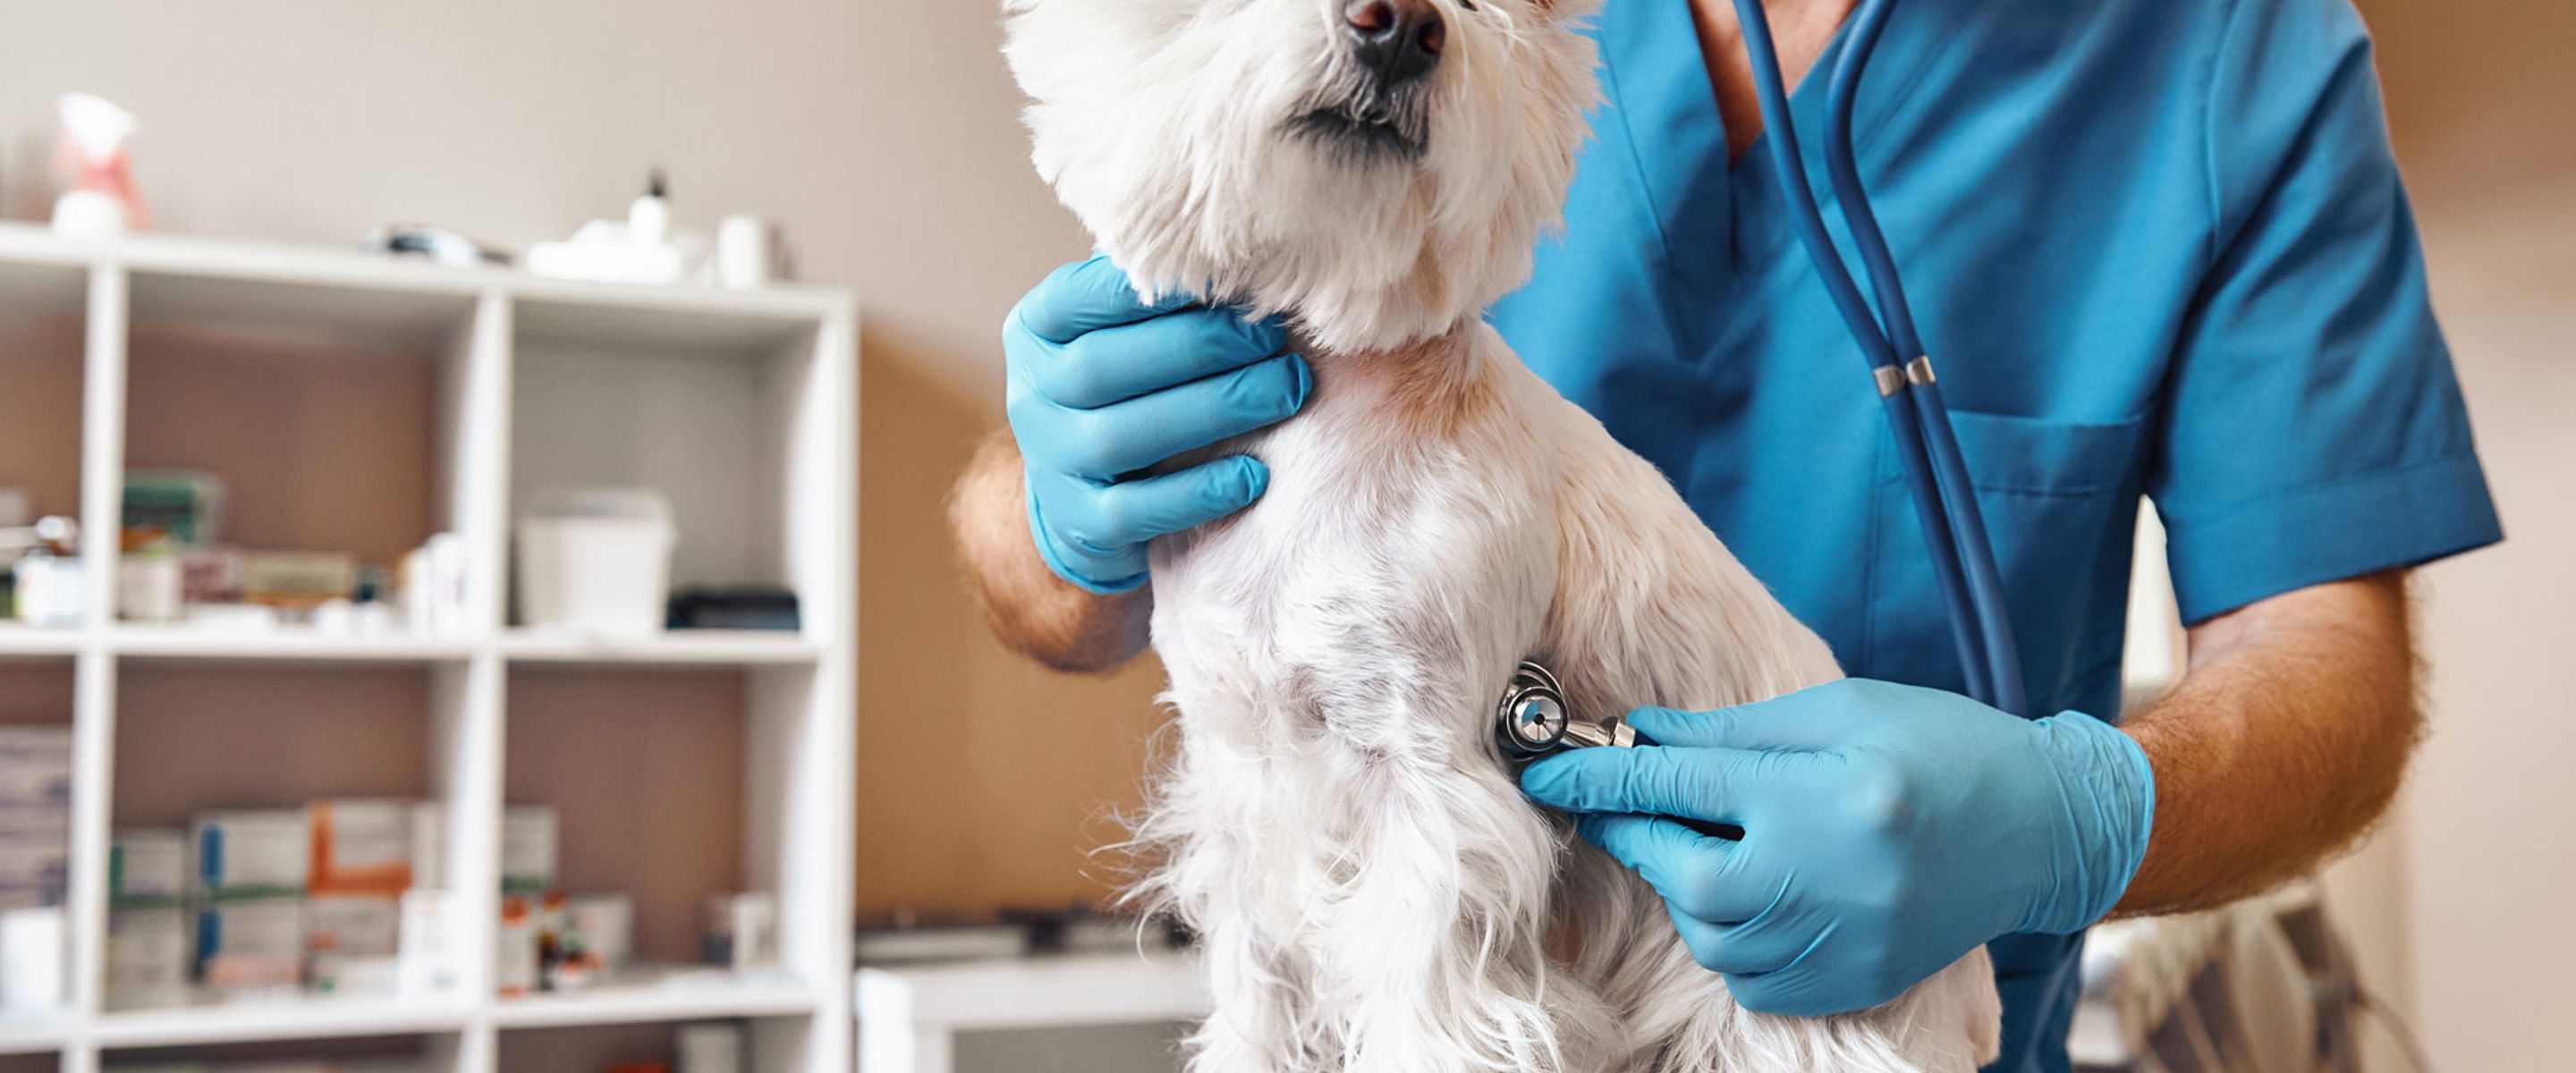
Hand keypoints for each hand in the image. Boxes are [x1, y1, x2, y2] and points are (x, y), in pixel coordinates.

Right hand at [1005, 256, 1311, 591]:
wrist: (1084, 497)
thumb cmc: (1127, 391)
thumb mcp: (1120, 334)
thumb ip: (1157, 298)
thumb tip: (1244, 257)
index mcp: (1037, 328)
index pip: (1083, 296)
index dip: (1154, 289)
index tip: (1231, 279)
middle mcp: (1031, 393)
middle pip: (1102, 366)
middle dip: (1197, 348)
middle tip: (1271, 340)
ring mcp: (1049, 462)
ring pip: (1120, 436)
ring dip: (1212, 410)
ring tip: (1284, 392)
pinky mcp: (1078, 522)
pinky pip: (1133, 510)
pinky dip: (1196, 492)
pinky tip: (1253, 474)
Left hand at [1520, 678, 2153, 1015]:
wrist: (2041, 826)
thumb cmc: (1939, 746)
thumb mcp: (1837, 709)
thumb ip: (1731, 732)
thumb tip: (1638, 736)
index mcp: (1826, 795)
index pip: (1682, 787)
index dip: (1602, 776)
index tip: (1546, 771)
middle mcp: (1832, 879)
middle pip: (1688, 874)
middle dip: (1643, 837)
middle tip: (1630, 804)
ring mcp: (1845, 942)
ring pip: (1712, 934)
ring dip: (1687, 886)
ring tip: (1713, 840)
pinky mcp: (1852, 982)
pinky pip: (1751, 978)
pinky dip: (1729, 938)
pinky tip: (1753, 891)